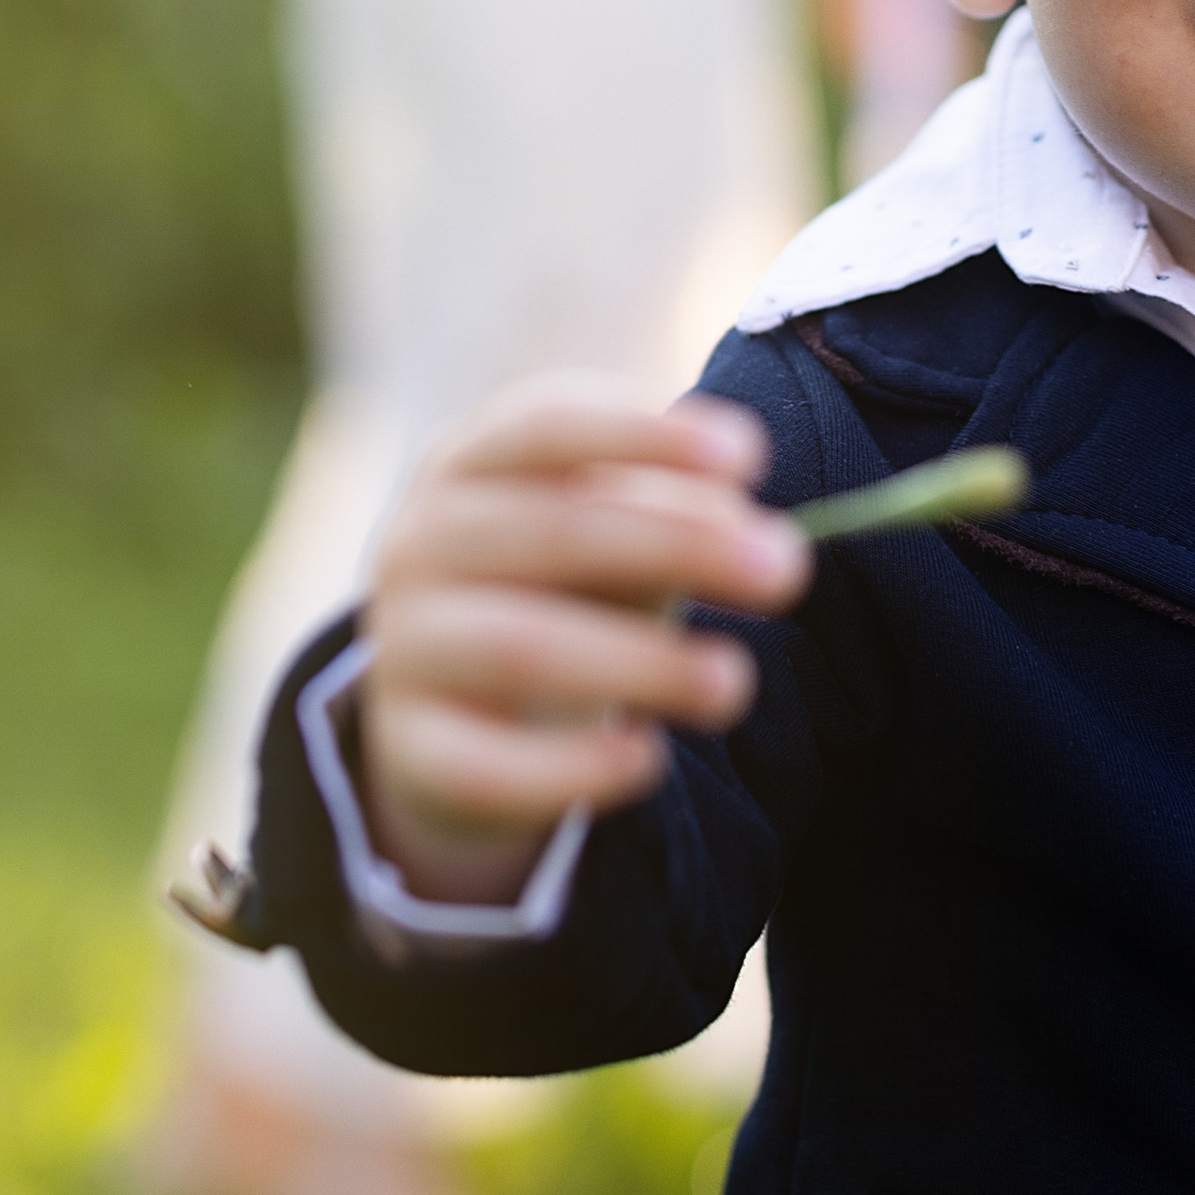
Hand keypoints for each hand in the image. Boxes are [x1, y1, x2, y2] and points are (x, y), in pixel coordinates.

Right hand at [359, 378, 811, 903]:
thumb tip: (744, 528)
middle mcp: (420, 545)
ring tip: (734, 682)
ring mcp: (406, 650)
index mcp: (469, 464)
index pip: (546, 427)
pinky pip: (489, 767)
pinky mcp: (414, 754)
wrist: (458, 706)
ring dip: (642, 663)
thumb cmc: (563, 584)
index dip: (645, 437)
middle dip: (678, 545)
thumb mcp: (617, 531)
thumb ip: (674, 513)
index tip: (751, 458)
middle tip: (788, 569)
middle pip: (550, 532)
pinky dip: (572, 767)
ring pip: (521, 649)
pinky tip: (648, 761)